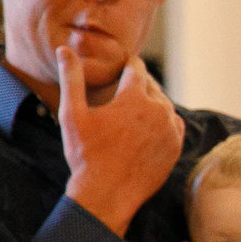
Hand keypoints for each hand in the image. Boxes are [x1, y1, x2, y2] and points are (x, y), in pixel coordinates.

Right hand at [57, 49, 181, 236]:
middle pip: (152, 86)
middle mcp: (159, 110)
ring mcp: (171, 129)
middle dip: (139, 83)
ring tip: (135, 105)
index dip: (129, 64)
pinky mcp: (176, 146)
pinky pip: (174, 124)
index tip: (124, 63)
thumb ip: (71, 78)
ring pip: (164, 105)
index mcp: (135, 97)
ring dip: (152, 101)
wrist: (107, 192)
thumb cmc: (85, 153)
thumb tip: (64, 49)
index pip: (136, 68)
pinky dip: (163, 120)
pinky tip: (148, 124)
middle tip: (127, 84)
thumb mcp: (72, 114)